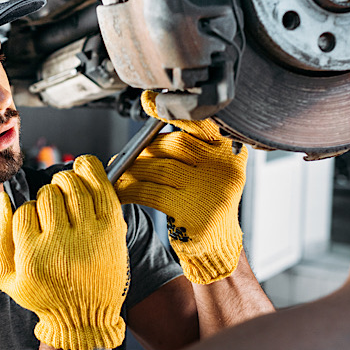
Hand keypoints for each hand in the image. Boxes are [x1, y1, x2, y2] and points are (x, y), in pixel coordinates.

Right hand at [0, 155, 129, 349]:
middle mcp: (61, 246)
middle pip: (48, 195)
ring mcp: (90, 236)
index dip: (29, 213)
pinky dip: (90, 170)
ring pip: (71, 186)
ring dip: (66, 183)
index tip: (37, 224)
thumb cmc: (45, 295)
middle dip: (47, 197)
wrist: (86, 317)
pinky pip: (100, 186)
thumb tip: (3, 197)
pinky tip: (83, 170)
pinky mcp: (112, 229)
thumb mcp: (8, 278)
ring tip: (67, 194)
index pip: (24, 211)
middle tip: (54, 211)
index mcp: (33, 258)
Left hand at [115, 91, 246, 284]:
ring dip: (133, 169)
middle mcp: (224, 170)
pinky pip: (151, 191)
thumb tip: (149, 130)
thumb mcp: (207, 173)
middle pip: (175, 144)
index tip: (150, 101)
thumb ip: (190, 150)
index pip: (201, 124)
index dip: (172, 112)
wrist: (216, 247)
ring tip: (120, 173)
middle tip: (126, 156)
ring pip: (160, 167)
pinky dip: (131, 189)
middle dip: (145, 148)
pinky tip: (121, 191)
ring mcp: (210, 191)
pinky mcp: (192, 212)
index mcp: (230, 154)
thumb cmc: (204, 205)